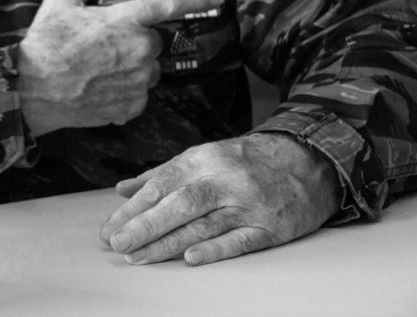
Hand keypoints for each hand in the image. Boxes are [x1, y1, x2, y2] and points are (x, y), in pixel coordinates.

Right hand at [17, 0, 223, 135]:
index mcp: (125, 21)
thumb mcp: (61, 2)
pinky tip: (98, 87)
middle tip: (102, 45)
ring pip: (147, 70)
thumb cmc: (45, 44)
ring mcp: (137, 81)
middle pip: (153, 42)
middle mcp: (139, 50)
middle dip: (134, 41)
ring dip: (132, 67)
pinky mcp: (131, 106)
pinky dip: (124, 91)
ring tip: (98, 69)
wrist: (31, 90)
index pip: (169, 4)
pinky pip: (138, 95)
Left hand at [100, 133, 342, 264]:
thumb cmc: (245, 161)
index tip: (109, 228)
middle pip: (178, 205)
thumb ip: (160, 175)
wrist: (307, 159)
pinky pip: (241, 239)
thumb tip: (122, 190)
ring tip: (139, 257)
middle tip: (117, 244)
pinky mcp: (271, 226)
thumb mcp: (202, 157)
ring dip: (168, 244)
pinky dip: (216, 249)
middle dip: (144, 226)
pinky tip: (191, 259)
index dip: (132, 209)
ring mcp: (247, 203)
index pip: (160, 186)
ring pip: (203, 225)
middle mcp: (222, 179)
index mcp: (201, 160)